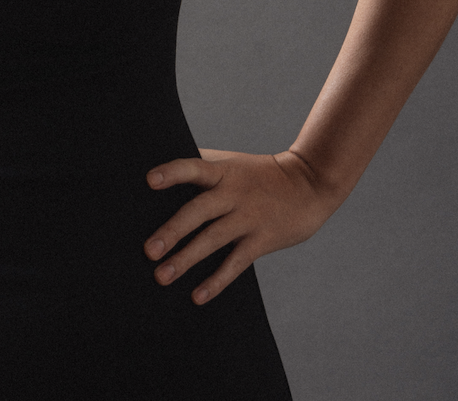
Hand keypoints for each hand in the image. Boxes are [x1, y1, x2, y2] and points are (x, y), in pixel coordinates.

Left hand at [143, 149, 341, 304]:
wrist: (310, 183)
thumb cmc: (260, 173)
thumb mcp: (232, 162)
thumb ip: (202, 164)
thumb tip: (161, 164)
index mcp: (222, 171)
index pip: (193, 167)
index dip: (172, 173)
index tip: (149, 181)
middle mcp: (233, 193)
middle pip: (198, 211)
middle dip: (172, 231)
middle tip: (148, 250)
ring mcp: (248, 218)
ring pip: (213, 240)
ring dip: (186, 259)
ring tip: (161, 276)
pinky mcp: (261, 240)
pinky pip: (235, 263)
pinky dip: (216, 280)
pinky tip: (197, 295)